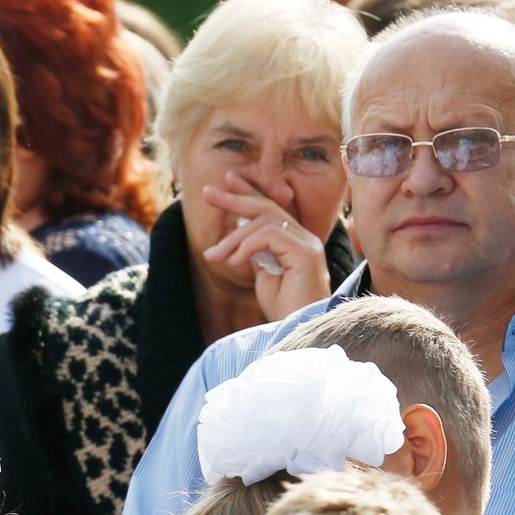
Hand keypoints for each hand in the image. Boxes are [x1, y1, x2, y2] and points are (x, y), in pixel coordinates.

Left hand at [202, 172, 332, 320]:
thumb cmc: (285, 310)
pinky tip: (235, 262)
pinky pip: (269, 236)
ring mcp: (307, 244)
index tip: (226, 182)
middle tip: (207, 192)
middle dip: (235, 198)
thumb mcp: (265, 277)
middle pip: (267, 208)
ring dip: (233, 238)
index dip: (248, 194)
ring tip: (214, 256)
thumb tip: (240, 239)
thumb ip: (257, 255)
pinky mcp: (305, 254)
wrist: (300, 331)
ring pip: (264, 221)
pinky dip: (247, 246)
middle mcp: (305, 238)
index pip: (270, 210)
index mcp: (295, 241)